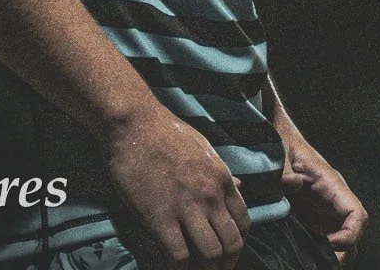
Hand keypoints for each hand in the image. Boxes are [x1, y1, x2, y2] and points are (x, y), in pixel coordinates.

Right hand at [99, 97, 251, 268]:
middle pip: (231, 244)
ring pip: (211, 254)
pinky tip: (172, 269)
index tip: (227, 254)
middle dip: (226, 264)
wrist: (135, 124)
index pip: (243, 223)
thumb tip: (239, 188)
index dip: (238, 244)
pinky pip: (179, 257)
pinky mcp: (161, 217)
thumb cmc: (167, 133)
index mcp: (221, 179)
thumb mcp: (203, 149)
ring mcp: (187, 207)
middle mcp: (210, 195)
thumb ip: (221, 174)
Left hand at [280, 129, 367, 264]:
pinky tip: (304, 254)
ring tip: (312, 260)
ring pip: (342, 238)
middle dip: (344, 253)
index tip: (330, 243)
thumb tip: (291, 182)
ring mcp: (326, 211)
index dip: (350, 234)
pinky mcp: (315, 218)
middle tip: (320, 261)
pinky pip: (327, 239)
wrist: (279, 143)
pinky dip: (321, 250)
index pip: (357, 214)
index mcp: (332, 186)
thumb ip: (286, 169)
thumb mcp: (283, 156)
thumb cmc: (286, 148)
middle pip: (354, 232)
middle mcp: (334, 202)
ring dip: (333, 253)